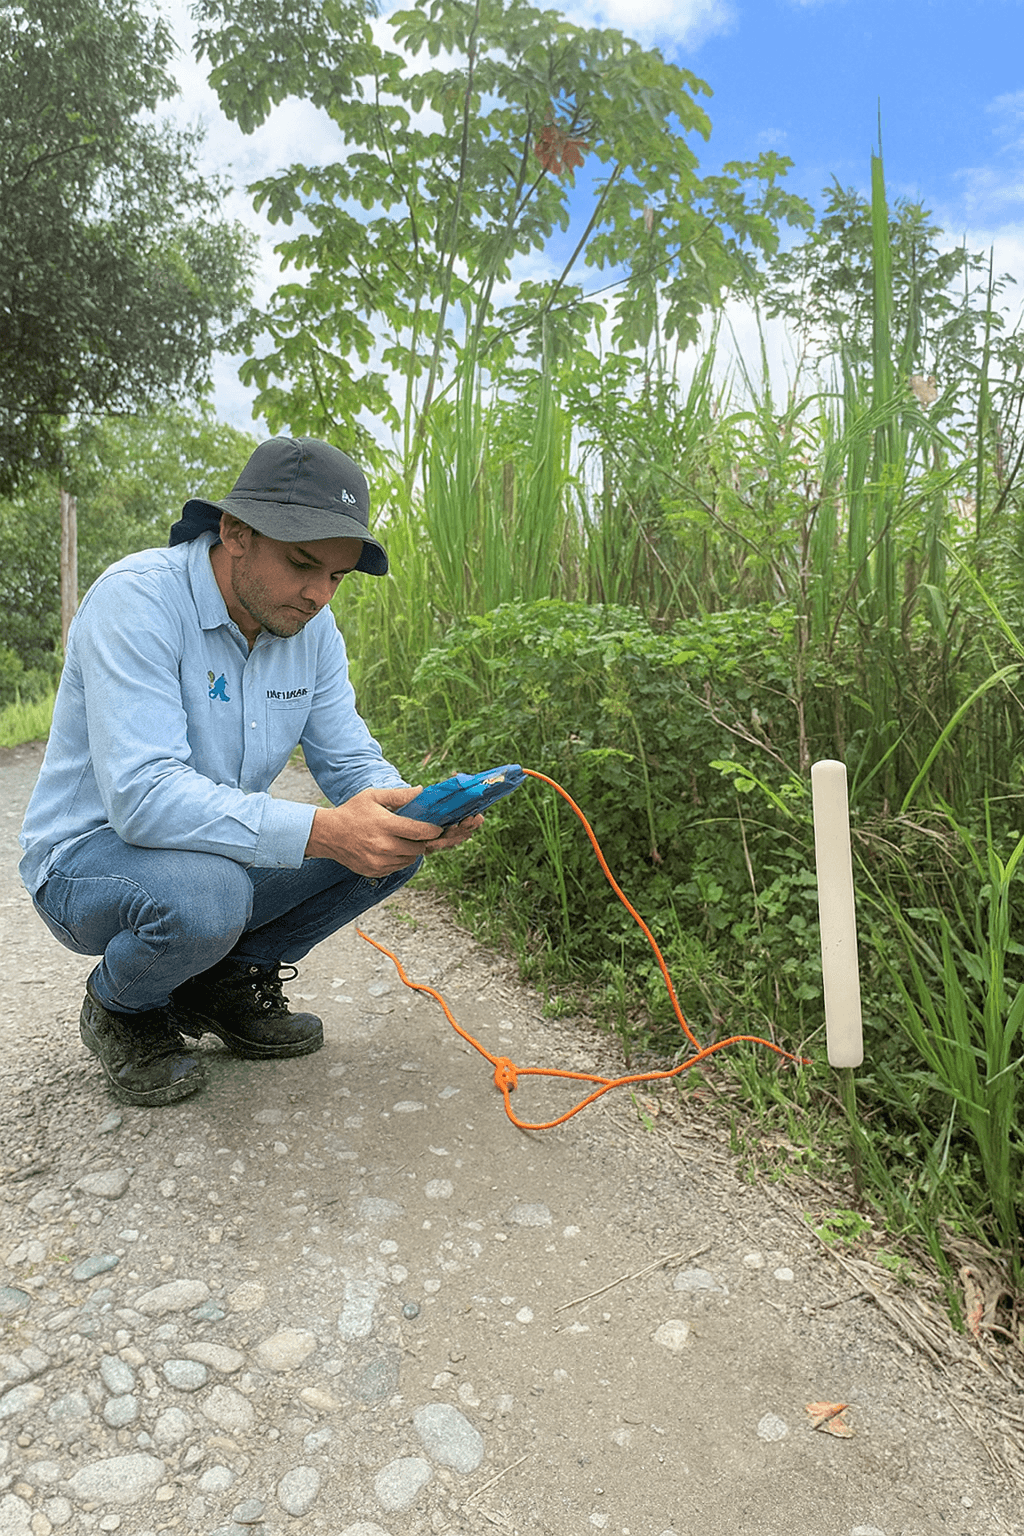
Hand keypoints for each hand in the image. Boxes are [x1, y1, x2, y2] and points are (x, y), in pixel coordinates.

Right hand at [304, 785, 480, 875]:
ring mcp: (379, 862)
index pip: (419, 832)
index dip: (434, 830)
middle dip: (426, 841)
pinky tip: (395, 847)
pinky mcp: (375, 872)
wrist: (327, 835)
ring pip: (410, 860)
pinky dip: (401, 859)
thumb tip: (423, 791)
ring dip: (414, 851)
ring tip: (407, 839)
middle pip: (418, 848)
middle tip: (429, 833)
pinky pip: (398, 867)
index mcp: (385, 826)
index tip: (440, 827)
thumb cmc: (352, 812)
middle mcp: (383, 846)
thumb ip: (400, 795)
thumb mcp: (374, 796)